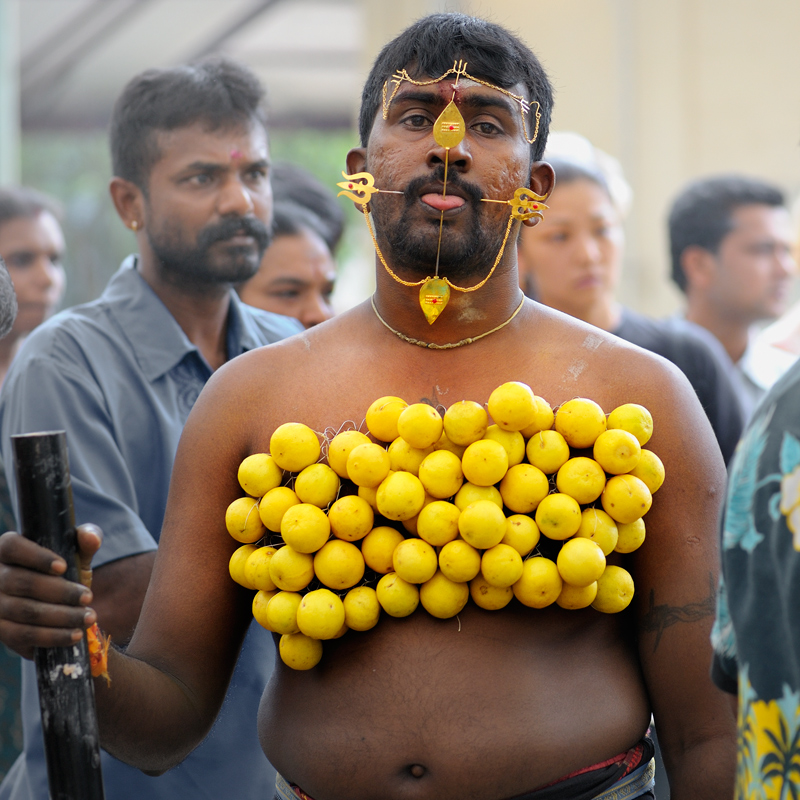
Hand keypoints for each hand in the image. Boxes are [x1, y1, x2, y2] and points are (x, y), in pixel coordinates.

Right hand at [0, 523, 102, 657]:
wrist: (54, 601)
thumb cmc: (62, 569)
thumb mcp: (75, 551)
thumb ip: (86, 538)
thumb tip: (91, 538)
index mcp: (6, 549)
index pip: (12, 547)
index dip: (36, 557)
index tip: (63, 567)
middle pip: (23, 583)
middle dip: (60, 592)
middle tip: (88, 597)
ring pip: (25, 611)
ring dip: (61, 616)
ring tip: (87, 617)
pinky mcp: (0, 630)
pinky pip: (23, 635)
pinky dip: (52, 636)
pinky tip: (75, 634)